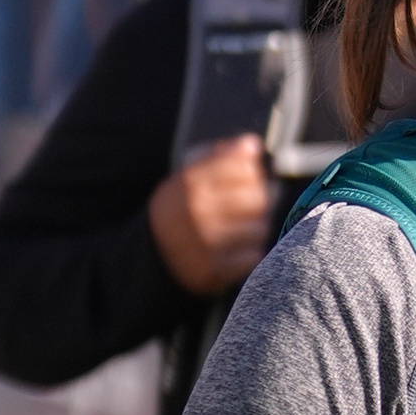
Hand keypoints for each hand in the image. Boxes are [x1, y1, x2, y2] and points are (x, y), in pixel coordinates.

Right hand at [150, 133, 273, 295]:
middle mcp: (196, 211)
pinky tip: (237, 249)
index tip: (249, 178)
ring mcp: (205, 242)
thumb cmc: (180, 209)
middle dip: (260, 201)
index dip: (252, 173)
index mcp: (189, 183)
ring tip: (243, 228)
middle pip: (257, 198)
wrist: (155, 254)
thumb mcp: (188, 176)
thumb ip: (219, 157)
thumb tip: (252, 144)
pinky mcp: (213, 270)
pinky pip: (253, 256)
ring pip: (260, 228)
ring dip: (256, 228)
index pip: (243, 168)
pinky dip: (250, 253)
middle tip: (253, 205)